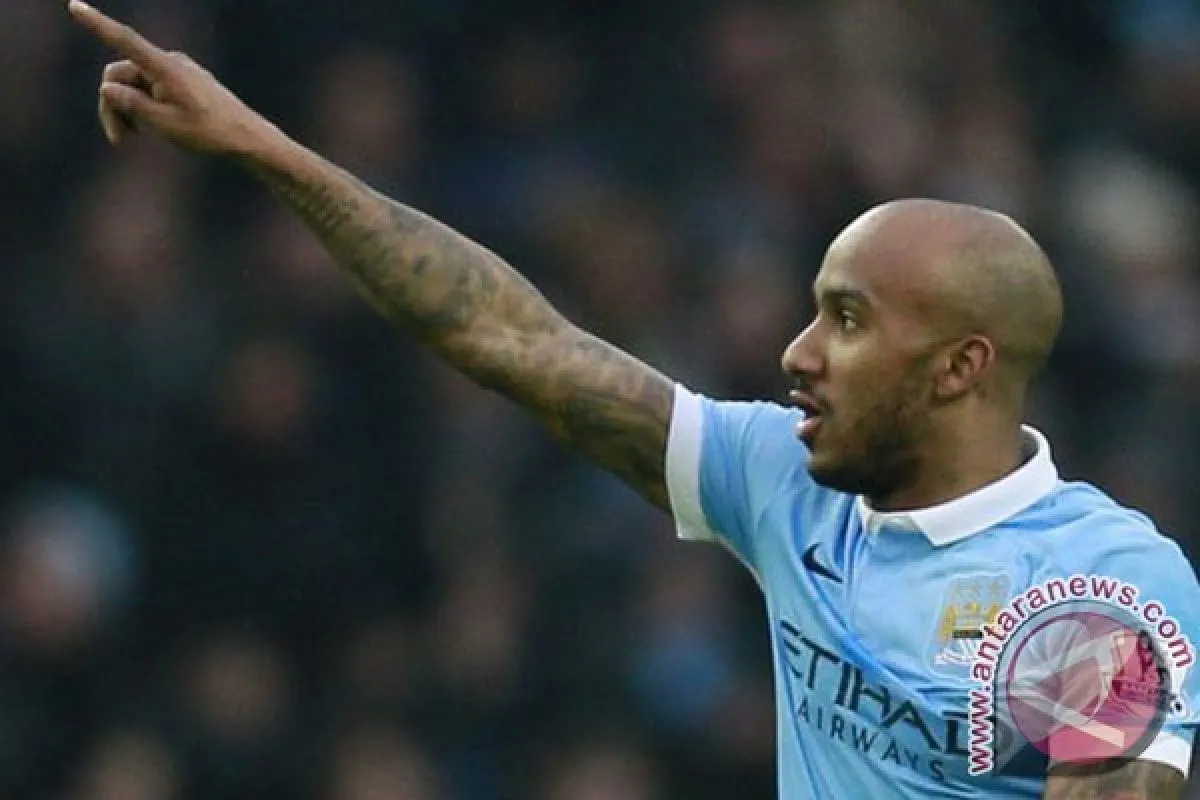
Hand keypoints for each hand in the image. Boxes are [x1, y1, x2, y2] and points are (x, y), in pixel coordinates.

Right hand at [68, 0, 270, 154]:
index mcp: (165, 68)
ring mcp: (176, 72)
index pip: (125, 41)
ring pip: (134, 85)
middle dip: (113, 105)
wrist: (248, 138)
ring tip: (135, 139)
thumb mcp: (166, 124)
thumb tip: (107, 88)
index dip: (97, 25)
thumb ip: (133, 105)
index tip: (74, 6)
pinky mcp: (182, 83)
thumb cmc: (210, 132)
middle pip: (121, 75)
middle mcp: (169, 63)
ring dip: (128, 110)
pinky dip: (144, 108)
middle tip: (119, 141)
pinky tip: (150, 130)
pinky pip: (151, 90)